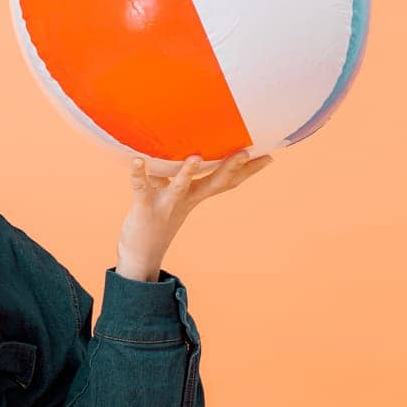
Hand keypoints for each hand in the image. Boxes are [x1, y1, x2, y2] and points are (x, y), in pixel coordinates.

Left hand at [118, 150, 275, 277]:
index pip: (225, 181)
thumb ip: (174, 174)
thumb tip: (178, 150)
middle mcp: (185, 199)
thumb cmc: (155, 219)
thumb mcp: (170, 195)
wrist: (140, 256)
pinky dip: (139, 173)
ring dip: (188, 172)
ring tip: (197, 157)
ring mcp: (166, 204)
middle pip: (213, 183)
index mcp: (194, 195)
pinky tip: (137, 160)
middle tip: (248, 152)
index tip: (268, 155)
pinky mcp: (144, 206)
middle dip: (231, 168)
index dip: (247, 170)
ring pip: (180, 186)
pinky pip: (141, 187)